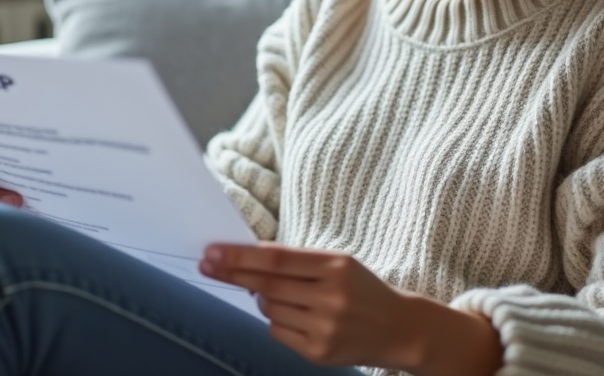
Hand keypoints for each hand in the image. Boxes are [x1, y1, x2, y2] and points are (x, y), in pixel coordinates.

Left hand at [199, 243, 501, 375]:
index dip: (240, 256)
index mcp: (336, 266)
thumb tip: (245, 261)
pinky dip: (276, 320)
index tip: (212, 251)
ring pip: (269, 309)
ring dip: (262, 299)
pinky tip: (294, 315)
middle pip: (266, 285)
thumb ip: (297, 262)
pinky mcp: (319, 352)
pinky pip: (278, 332)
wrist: (398, 329)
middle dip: (233, 274)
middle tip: (206, 264)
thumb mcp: (338, 264)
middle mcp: (331, 296)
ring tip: (284, 295)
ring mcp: (325, 327)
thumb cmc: (360, 289)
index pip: (276, 259)